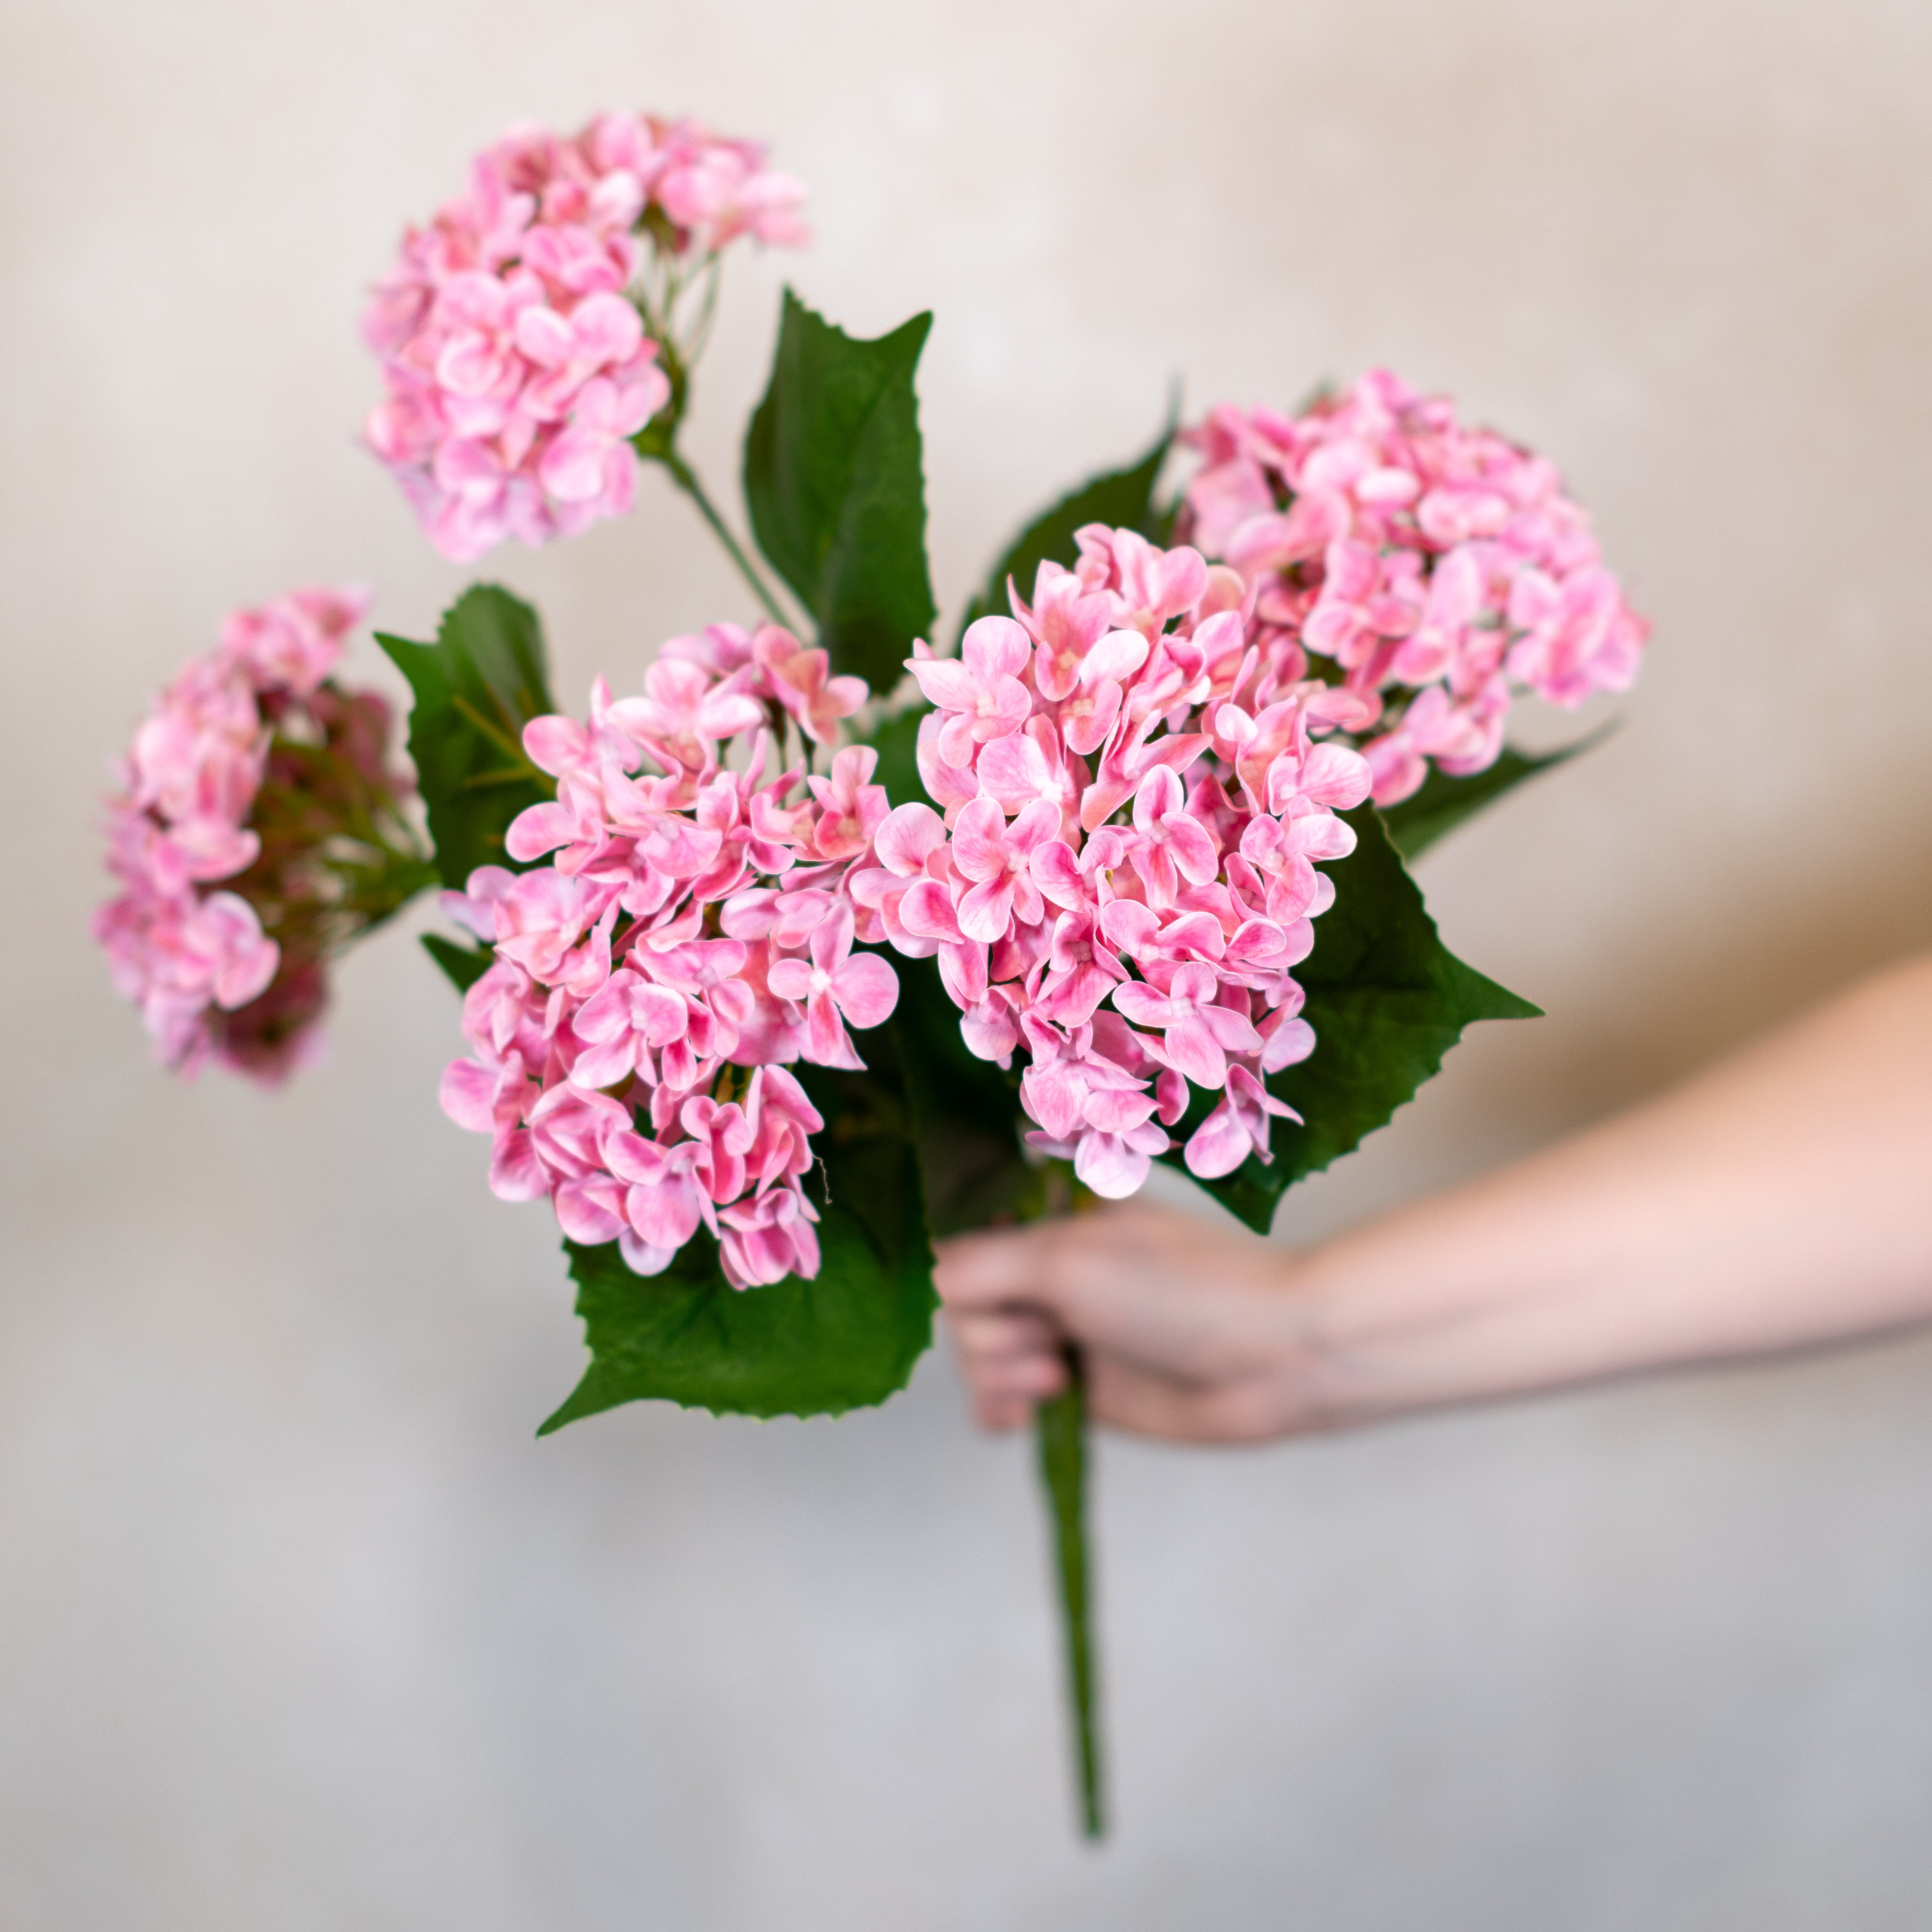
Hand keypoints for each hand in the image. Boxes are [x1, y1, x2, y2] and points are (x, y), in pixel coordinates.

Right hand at [935, 1202, 1316, 1442]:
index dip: (962, 1275)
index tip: (997, 1292)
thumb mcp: (1065, 1259)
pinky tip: (1031, 1415)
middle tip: (1054, 1335)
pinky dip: (1004, 1410)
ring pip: (977, 1355)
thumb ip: (976, 1265)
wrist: (1274, 1360)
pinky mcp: (1077, 1385)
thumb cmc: (1185, 1290)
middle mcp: (1052, 1267)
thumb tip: (923, 1280)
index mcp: (1051, 1214)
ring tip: (1063, 1375)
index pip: (959, 1238)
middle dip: (994, 1333)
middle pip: (961, 1305)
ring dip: (1005, 1375)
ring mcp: (1064, 1326)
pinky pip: (1002, 1400)